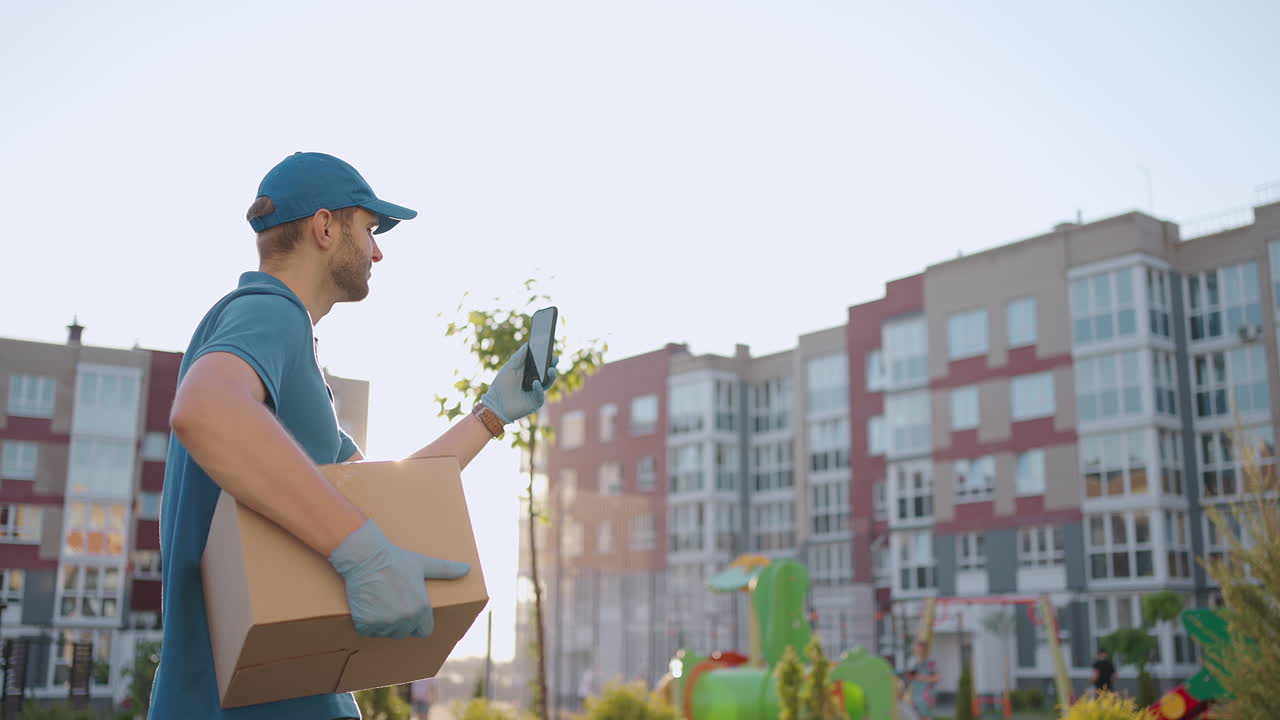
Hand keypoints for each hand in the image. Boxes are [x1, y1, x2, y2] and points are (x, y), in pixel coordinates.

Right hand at [327, 519, 469, 637]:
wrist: (366, 556)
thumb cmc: (395, 559)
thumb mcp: (423, 564)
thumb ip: (446, 570)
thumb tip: (468, 569)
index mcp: (422, 608)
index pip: (424, 631)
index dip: (417, 624)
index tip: (409, 613)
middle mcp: (405, 618)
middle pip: (403, 633)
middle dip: (398, 623)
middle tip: (391, 602)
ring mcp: (385, 622)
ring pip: (385, 633)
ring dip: (381, 624)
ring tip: (379, 603)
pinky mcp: (366, 623)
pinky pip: (367, 631)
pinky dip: (365, 623)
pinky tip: (367, 605)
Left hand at [480, 343, 558, 423]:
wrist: (495, 403)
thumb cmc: (501, 385)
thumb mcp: (510, 367)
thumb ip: (519, 356)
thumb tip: (528, 344)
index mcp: (528, 373)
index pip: (540, 364)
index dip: (545, 357)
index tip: (549, 349)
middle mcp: (534, 382)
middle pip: (546, 373)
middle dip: (552, 365)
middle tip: (555, 358)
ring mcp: (535, 392)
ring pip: (547, 383)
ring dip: (551, 376)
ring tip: (551, 369)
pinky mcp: (535, 402)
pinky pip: (540, 395)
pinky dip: (539, 389)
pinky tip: (536, 383)